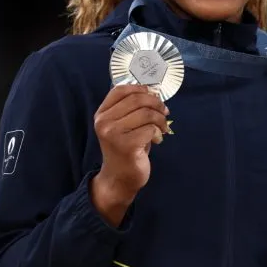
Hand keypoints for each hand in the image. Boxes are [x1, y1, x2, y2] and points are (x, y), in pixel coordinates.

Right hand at [91, 85, 169, 224]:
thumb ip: (133, 108)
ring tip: (162, 129)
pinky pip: (151, 129)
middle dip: (157, 104)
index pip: (120, 90)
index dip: (141, 88)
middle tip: (164, 113)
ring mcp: (112, 134)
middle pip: (138, 100)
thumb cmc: (126, 148)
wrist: (120, 178)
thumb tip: (154, 92)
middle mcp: (103, 122)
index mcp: (102, 114)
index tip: (154, 95)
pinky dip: (159, 133)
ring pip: (147, 114)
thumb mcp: (125, 125)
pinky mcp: (125, 145)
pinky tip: (157, 140)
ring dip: (161, 120)